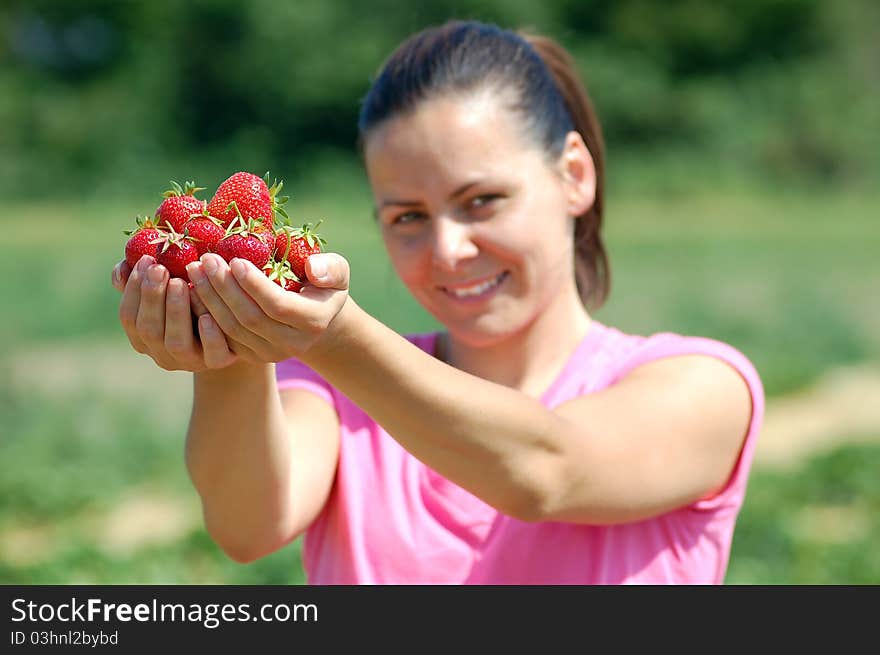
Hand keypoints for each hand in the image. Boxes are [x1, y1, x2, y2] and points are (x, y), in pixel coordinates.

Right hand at [113, 255, 239, 370]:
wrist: (234, 326)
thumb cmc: (193, 300)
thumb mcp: (169, 287)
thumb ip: (144, 278)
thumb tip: (123, 270)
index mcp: (144, 336)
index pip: (129, 317)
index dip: (134, 290)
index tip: (146, 261)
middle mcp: (162, 353)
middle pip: (149, 330)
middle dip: (152, 297)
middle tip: (161, 269)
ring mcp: (189, 361)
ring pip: (176, 343)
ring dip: (176, 311)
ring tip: (180, 283)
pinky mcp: (218, 361)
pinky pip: (212, 354)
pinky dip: (208, 336)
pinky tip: (207, 317)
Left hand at [184, 252, 349, 363]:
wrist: (315, 314)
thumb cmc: (323, 283)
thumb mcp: (336, 271)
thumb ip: (330, 268)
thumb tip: (313, 270)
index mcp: (314, 322)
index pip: (278, 305)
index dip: (254, 285)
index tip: (235, 260)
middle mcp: (293, 344)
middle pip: (250, 318)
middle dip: (224, 288)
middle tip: (207, 260)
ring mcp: (270, 354)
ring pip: (232, 328)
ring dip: (209, 298)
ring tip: (196, 269)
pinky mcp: (251, 355)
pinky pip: (222, 336)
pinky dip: (205, 312)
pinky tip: (195, 288)